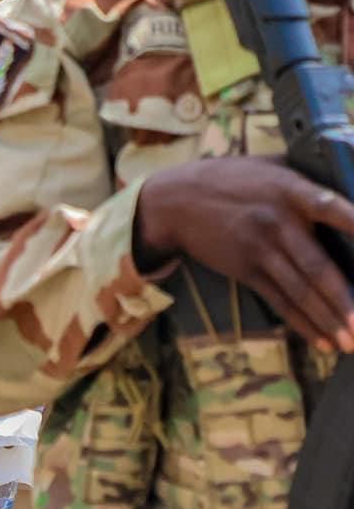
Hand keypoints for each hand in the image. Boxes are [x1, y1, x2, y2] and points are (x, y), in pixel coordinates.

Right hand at [135, 155, 353, 353]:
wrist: (173, 201)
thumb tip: (353, 178)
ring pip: (300, 290)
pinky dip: (302, 322)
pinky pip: (279, 300)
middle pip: (316, 267)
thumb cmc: (231, 178)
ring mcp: (259, 249)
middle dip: (344, 300)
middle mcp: (277, 222)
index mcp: (290, 189)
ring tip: (350, 343)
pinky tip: (322, 340)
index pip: (332, 208)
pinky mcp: (245, 269)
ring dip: (327, 320)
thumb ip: (309, 175)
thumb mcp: (270, 165)